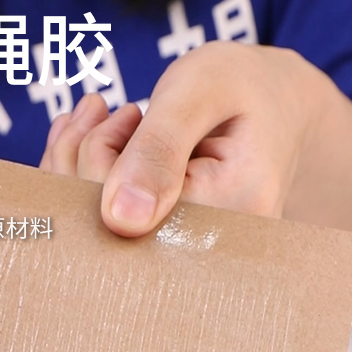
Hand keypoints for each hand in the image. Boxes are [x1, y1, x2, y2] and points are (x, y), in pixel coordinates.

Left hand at [40, 40, 351, 305]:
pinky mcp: (151, 252)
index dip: (94, 165)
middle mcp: (196, 256)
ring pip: (81, 228)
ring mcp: (171, 259)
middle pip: (90, 233)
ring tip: (114, 119)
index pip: (119, 221)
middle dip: (78, 166)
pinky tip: (102, 133)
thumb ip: (159, 148)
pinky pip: (87, 221)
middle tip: (109, 114)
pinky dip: (79, 172)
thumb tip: (120, 222)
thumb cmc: (245, 92)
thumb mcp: (204, 92)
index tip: (113, 121)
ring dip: (78, 164)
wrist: (273, 109)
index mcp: (222, 221)